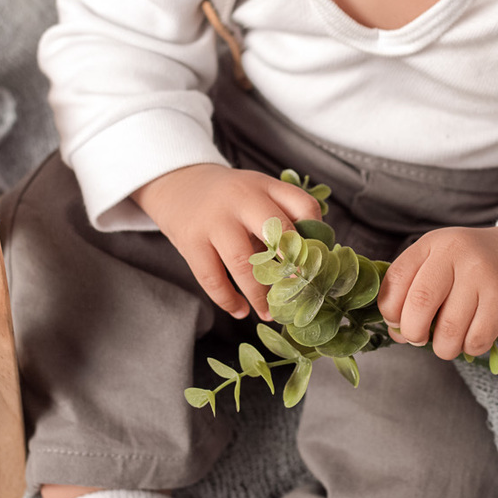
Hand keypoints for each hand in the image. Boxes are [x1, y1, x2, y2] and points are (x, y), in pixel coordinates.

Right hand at [132, 164, 323, 323]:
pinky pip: (212, 278)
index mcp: (266, 186)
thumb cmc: (229, 199)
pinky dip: (228, 300)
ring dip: (260, 295)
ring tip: (269, 313)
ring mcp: (214, 220)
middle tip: (302, 292)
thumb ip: (282, 219)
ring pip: (243, 263)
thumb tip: (311, 264)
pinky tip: (240, 310)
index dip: (317, 236)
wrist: (178, 184)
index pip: (303, 206)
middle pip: (276, 232)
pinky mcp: (190, 241)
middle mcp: (242, 198)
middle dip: (293, 266)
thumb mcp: (258, 193)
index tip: (319, 263)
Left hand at [377, 224, 497, 361]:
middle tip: (418, 338)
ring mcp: (481, 276)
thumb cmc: (475, 265)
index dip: (390, 310)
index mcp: (433, 244)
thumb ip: (414, 286)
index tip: (397, 322)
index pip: (396, 279)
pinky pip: (475, 340)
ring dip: (442, 348)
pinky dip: (468, 348)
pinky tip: (472, 337)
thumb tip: (396, 331)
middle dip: (412, 333)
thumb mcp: (441, 258)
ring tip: (448, 342)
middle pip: (419, 305)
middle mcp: (455, 254)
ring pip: (448, 331)